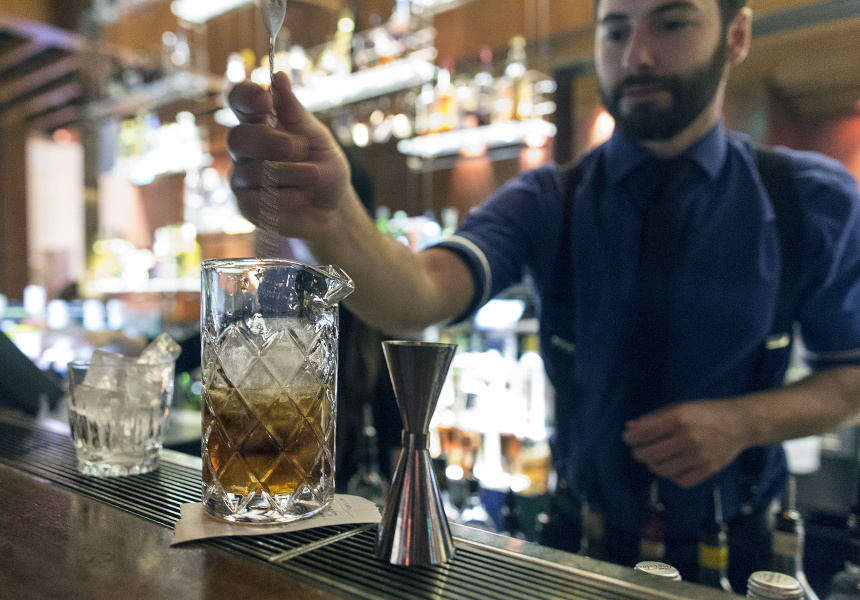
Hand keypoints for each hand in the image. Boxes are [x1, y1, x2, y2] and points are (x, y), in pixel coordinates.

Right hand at [227, 71, 351, 238]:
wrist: (334, 209)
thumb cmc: (324, 169)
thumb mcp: (318, 138)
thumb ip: (296, 113)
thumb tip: (279, 76)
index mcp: (261, 122)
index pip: (238, 100)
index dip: (245, 97)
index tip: (265, 99)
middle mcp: (246, 147)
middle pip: (238, 137)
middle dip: (268, 142)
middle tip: (297, 147)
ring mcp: (242, 176)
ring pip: (251, 171)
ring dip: (290, 172)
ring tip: (315, 175)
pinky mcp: (245, 205)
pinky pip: (253, 199)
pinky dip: (282, 196)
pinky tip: (300, 196)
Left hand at [622, 399, 748, 487]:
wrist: (740, 424)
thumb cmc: (707, 412)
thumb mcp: (680, 407)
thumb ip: (655, 418)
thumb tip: (630, 428)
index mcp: (679, 418)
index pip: (645, 432)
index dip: (631, 438)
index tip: (627, 438)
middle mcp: (688, 438)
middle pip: (651, 454)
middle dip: (638, 453)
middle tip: (637, 451)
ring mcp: (698, 457)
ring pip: (663, 470)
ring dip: (652, 465)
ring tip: (653, 459)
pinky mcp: (707, 470)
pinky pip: (680, 480)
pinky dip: (671, 475)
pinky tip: (671, 467)